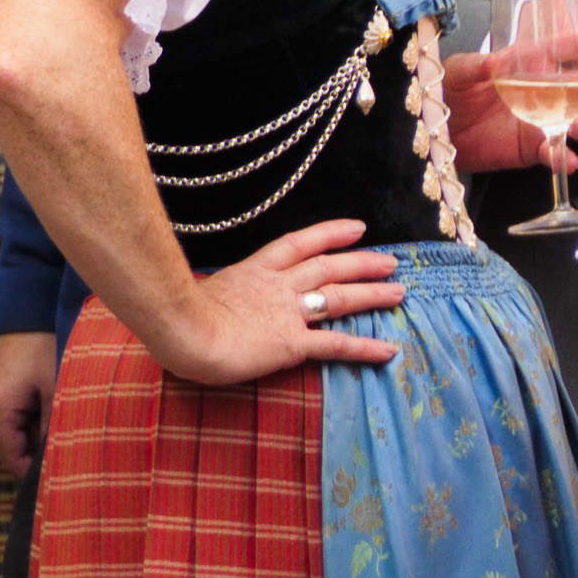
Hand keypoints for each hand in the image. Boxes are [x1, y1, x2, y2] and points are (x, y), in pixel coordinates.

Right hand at [0, 329, 60, 477]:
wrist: (29, 311)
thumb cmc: (44, 349)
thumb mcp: (56, 390)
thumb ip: (53, 426)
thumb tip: (56, 457)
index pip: (11, 455)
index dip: (30, 471)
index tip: (53, 481)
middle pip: (11, 443)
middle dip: (36, 450)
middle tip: (66, 456)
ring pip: (12, 428)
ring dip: (34, 432)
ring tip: (62, 430)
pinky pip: (11, 412)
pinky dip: (29, 417)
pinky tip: (50, 410)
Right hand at [143, 217, 405, 385]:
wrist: (180, 329)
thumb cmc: (177, 316)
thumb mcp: (199, 293)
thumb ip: (218, 295)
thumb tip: (213, 302)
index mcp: (254, 271)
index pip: (299, 244)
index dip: (330, 234)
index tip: (357, 228)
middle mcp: (277, 286)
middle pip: (328, 268)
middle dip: (361, 263)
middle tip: (390, 262)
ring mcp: (286, 313)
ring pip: (338, 298)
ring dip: (372, 294)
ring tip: (399, 293)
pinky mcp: (292, 343)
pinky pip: (335, 345)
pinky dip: (364, 347)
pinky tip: (388, 350)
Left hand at [439, 51, 577, 178]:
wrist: (436, 132)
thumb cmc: (448, 92)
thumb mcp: (458, 70)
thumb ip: (476, 66)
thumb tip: (493, 62)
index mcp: (527, 64)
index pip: (564, 50)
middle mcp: (540, 91)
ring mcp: (539, 121)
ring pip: (574, 122)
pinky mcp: (531, 148)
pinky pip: (553, 152)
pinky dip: (563, 158)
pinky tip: (566, 159)